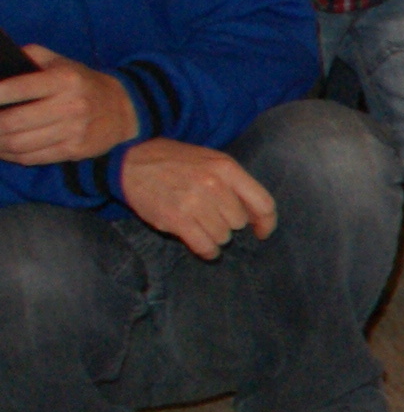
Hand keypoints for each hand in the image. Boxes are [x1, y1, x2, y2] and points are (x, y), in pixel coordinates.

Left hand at [0, 49, 138, 164]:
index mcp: (64, 80)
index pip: (19, 88)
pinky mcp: (75, 150)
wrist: (123, 109)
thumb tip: (0, 66)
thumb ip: (30, 57)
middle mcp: (71, 106)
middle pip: (13, 122)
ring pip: (19, 143)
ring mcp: (74, 131)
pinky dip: (11, 156)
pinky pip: (33, 157)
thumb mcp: (60, 62)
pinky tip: (2, 149)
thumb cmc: (82, 82)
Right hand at [118, 139, 278, 258]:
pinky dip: (207, 250)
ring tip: (198, 222)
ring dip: (214, 235)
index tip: (261, 231)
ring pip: (223, 236)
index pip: (263, 203)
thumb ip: (235, 183)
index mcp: (226, 168)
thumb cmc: (174, 162)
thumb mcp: (210, 160)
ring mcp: (194, 202)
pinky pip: (205, 246)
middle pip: (240, 222)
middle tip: (210, 214)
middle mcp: (213, 184)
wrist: (129, 161)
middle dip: (228, 222)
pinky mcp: (176, 219)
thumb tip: (257, 216)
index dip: (266, 222)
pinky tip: (202, 245)